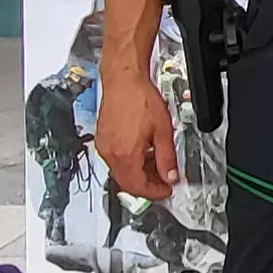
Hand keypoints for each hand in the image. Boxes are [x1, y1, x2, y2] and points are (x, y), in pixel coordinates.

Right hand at [94, 71, 181, 198]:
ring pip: (121, 173)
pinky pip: (115, 160)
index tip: (166, 191)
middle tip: (163, 182)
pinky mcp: (102, 139)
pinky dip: (129, 163)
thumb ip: (167, 158)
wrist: (123, 80)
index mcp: (125, 154)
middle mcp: (110, 153)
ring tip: (156, 165)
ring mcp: (104, 146)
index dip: (155, 192)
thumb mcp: (163, 130)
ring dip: (138, 174)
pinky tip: (142, 154)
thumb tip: (170, 176)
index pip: (139, 187)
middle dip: (146, 186)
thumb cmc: (140, 98)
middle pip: (127, 183)